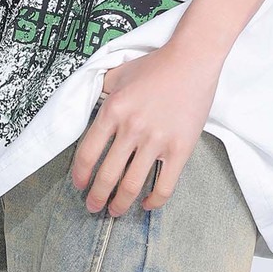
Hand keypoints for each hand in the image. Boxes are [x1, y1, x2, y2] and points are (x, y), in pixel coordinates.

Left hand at [69, 41, 221, 218]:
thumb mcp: (118, 73)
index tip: (79, 185)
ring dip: (120, 204)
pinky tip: (146, 205)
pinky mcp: (180, 149)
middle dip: (96, 197)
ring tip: (115, 211)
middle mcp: (131, 128)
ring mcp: (156, 140)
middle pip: (106, 175)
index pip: (87, 153)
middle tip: (93, 206)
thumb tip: (88, 103)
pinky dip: (153, 201)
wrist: (192, 60)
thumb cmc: (156, 65)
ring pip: (131, 185)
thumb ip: (101, 90)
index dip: (80, 175)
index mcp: (112, 110)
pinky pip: (164, 185)